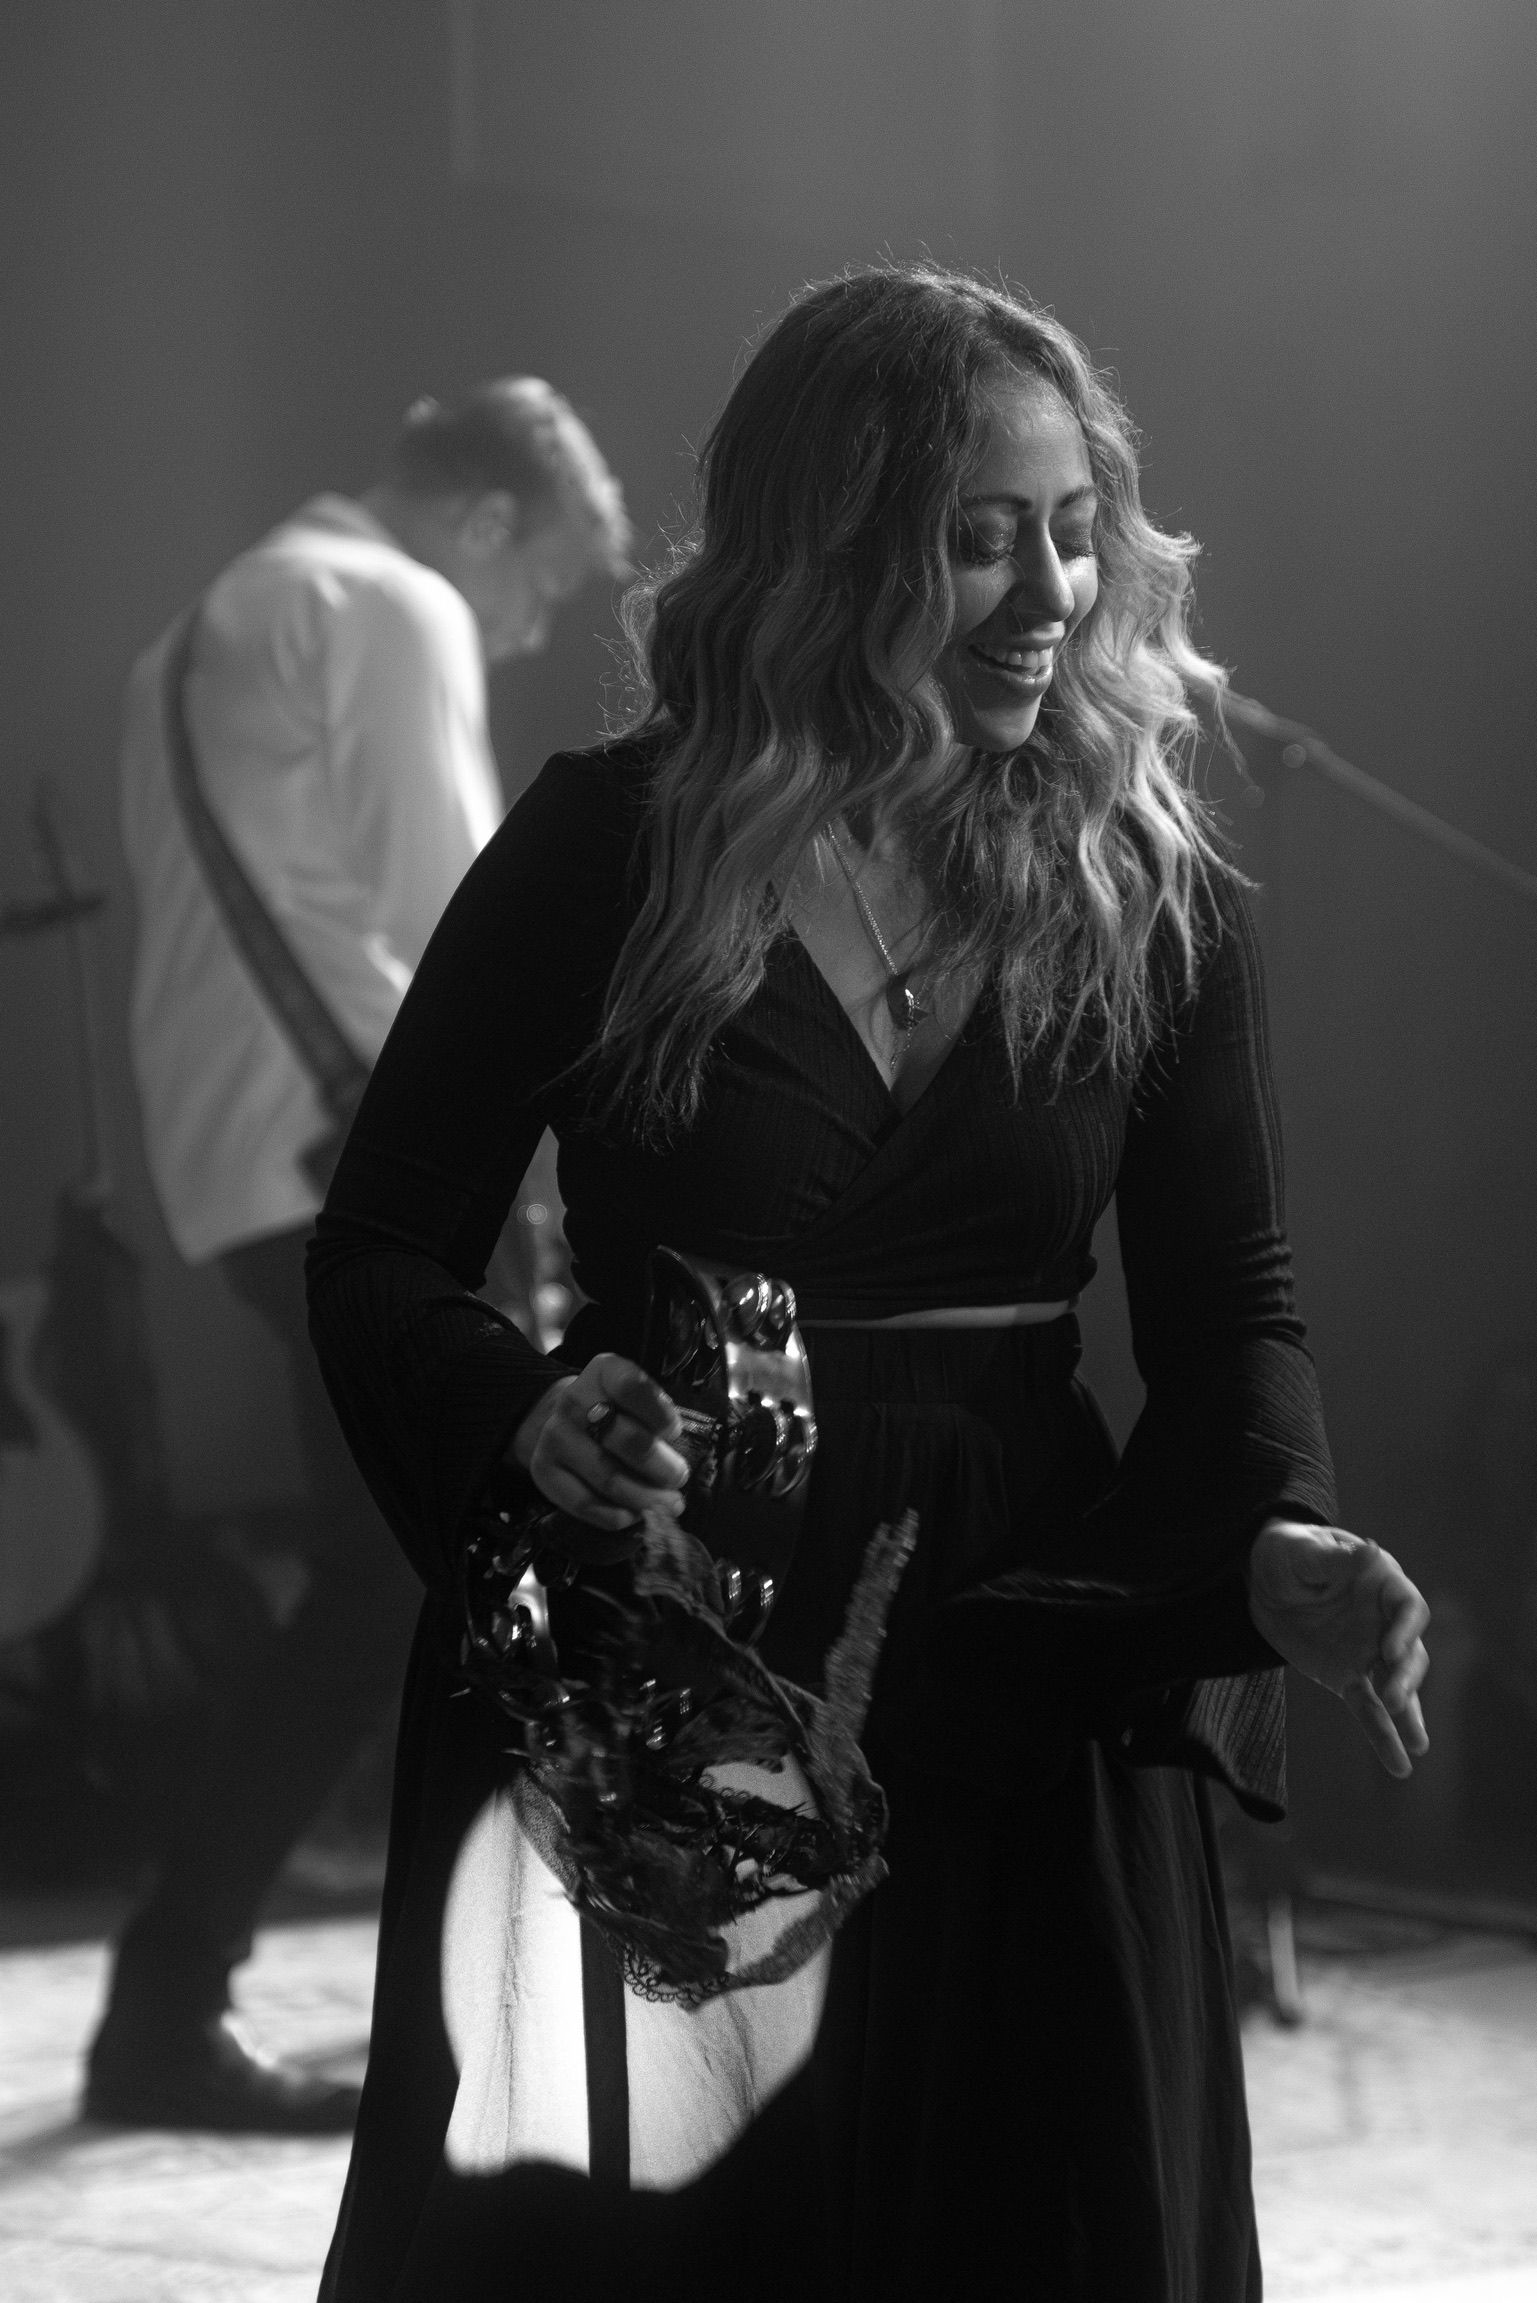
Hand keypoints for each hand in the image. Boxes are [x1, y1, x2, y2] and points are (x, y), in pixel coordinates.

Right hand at [511, 1353, 688, 1535]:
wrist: (566, 1421)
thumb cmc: (617, 1411)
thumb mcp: (637, 1397)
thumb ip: (658, 1419)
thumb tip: (677, 1467)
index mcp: (603, 1372)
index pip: (631, 1387)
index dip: (659, 1412)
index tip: (674, 1431)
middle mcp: (574, 1400)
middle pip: (625, 1439)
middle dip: (661, 1466)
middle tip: (678, 1478)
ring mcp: (555, 1436)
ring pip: (608, 1477)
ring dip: (645, 1498)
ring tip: (668, 1505)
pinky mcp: (544, 1470)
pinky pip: (584, 1503)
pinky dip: (617, 1515)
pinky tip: (635, 1515)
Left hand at [1247, 1520, 1429, 1777]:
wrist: (1263, 1578)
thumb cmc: (1289, 1552)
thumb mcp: (1305, 1551)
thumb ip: (1336, 1559)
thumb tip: (1372, 1549)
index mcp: (1382, 1583)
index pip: (1408, 1608)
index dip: (1405, 1630)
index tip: (1389, 1651)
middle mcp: (1385, 1622)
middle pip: (1409, 1653)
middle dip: (1405, 1677)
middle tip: (1393, 1699)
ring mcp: (1369, 1652)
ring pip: (1397, 1686)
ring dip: (1407, 1714)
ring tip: (1418, 1745)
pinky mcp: (1348, 1677)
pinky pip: (1369, 1709)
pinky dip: (1383, 1735)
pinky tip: (1400, 1765)